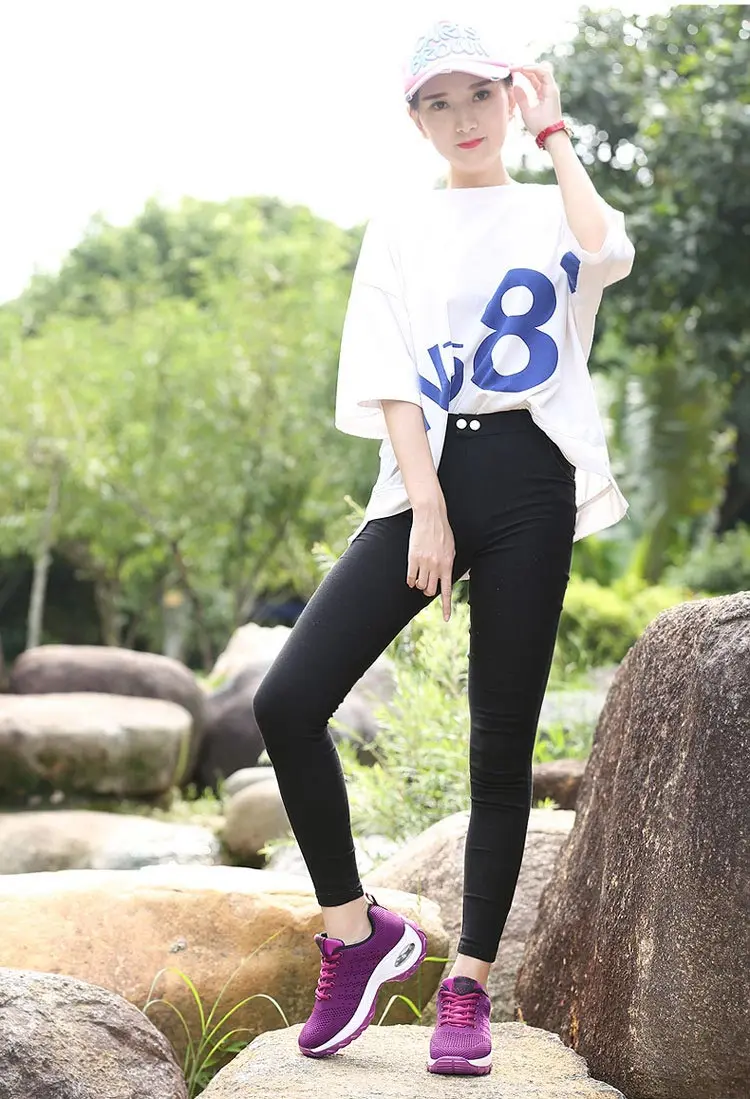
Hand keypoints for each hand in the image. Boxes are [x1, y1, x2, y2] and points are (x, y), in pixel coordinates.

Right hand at [407, 506, 454, 621]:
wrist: (431, 517)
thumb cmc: (443, 532)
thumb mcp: (452, 549)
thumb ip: (450, 564)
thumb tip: (448, 578)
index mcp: (447, 564)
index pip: (446, 591)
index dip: (445, 607)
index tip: (446, 619)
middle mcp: (435, 566)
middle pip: (430, 590)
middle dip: (428, 591)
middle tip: (427, 585)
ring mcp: (423, 562)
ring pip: (419, 585)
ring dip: (419, 585)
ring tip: (420, 577)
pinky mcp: (413, 558)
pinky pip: (410, 577)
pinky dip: (410, 580)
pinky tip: (411, 577)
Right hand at [510, 61, 562, 137]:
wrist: (552, 137)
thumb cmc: (542, 127)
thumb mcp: (528, 114)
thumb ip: (521, 98)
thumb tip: (516, 85)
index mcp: (550, 91)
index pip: (542, 71)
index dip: (530, 67)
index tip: (518, 68)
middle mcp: (550, 89)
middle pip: (539, 71)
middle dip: (526, 68)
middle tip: (513, 68)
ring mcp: (547, 92)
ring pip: (537, 77)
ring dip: (526, 73)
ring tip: (514, 71)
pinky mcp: (544, 97)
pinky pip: (536, 83)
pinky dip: (528, 79)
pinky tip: (520, 78)